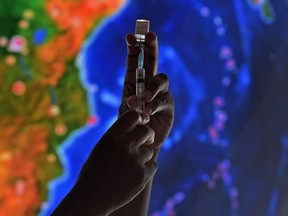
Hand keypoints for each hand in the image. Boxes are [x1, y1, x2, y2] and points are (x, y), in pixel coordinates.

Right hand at [74, 110, 156, 214]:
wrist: (92, 198)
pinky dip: (146, 169)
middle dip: (148, 134)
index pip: (133, 115)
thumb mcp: (102, 148)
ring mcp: (135, 161)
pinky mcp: (143, 175)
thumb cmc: (94, 171)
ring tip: (131, 164)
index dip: (139, 118)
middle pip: (147, 131)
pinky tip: (135, 174)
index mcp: (112, 136)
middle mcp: (125, 145)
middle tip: (146, 139)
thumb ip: (118, 136)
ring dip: (144, 155)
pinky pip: (152, 165)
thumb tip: (134, 126)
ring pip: (149, 150)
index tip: (140, 123)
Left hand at [119, 32, 173, 149]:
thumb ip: (130, 104)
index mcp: (135, 81)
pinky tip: (148, 112)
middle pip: (153, 61)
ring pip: (161, 79)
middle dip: (151, 47)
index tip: (130, 36)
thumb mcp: (126, 112)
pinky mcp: (168, 105)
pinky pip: (164, 100)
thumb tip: (137, 100)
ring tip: (145, 99)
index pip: (136, 61)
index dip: (134, 48)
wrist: (141, 141)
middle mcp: (149, 84)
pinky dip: (155, 105)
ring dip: (153, 86)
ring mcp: (160, 93)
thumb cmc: (131, 124)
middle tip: (149, 35)